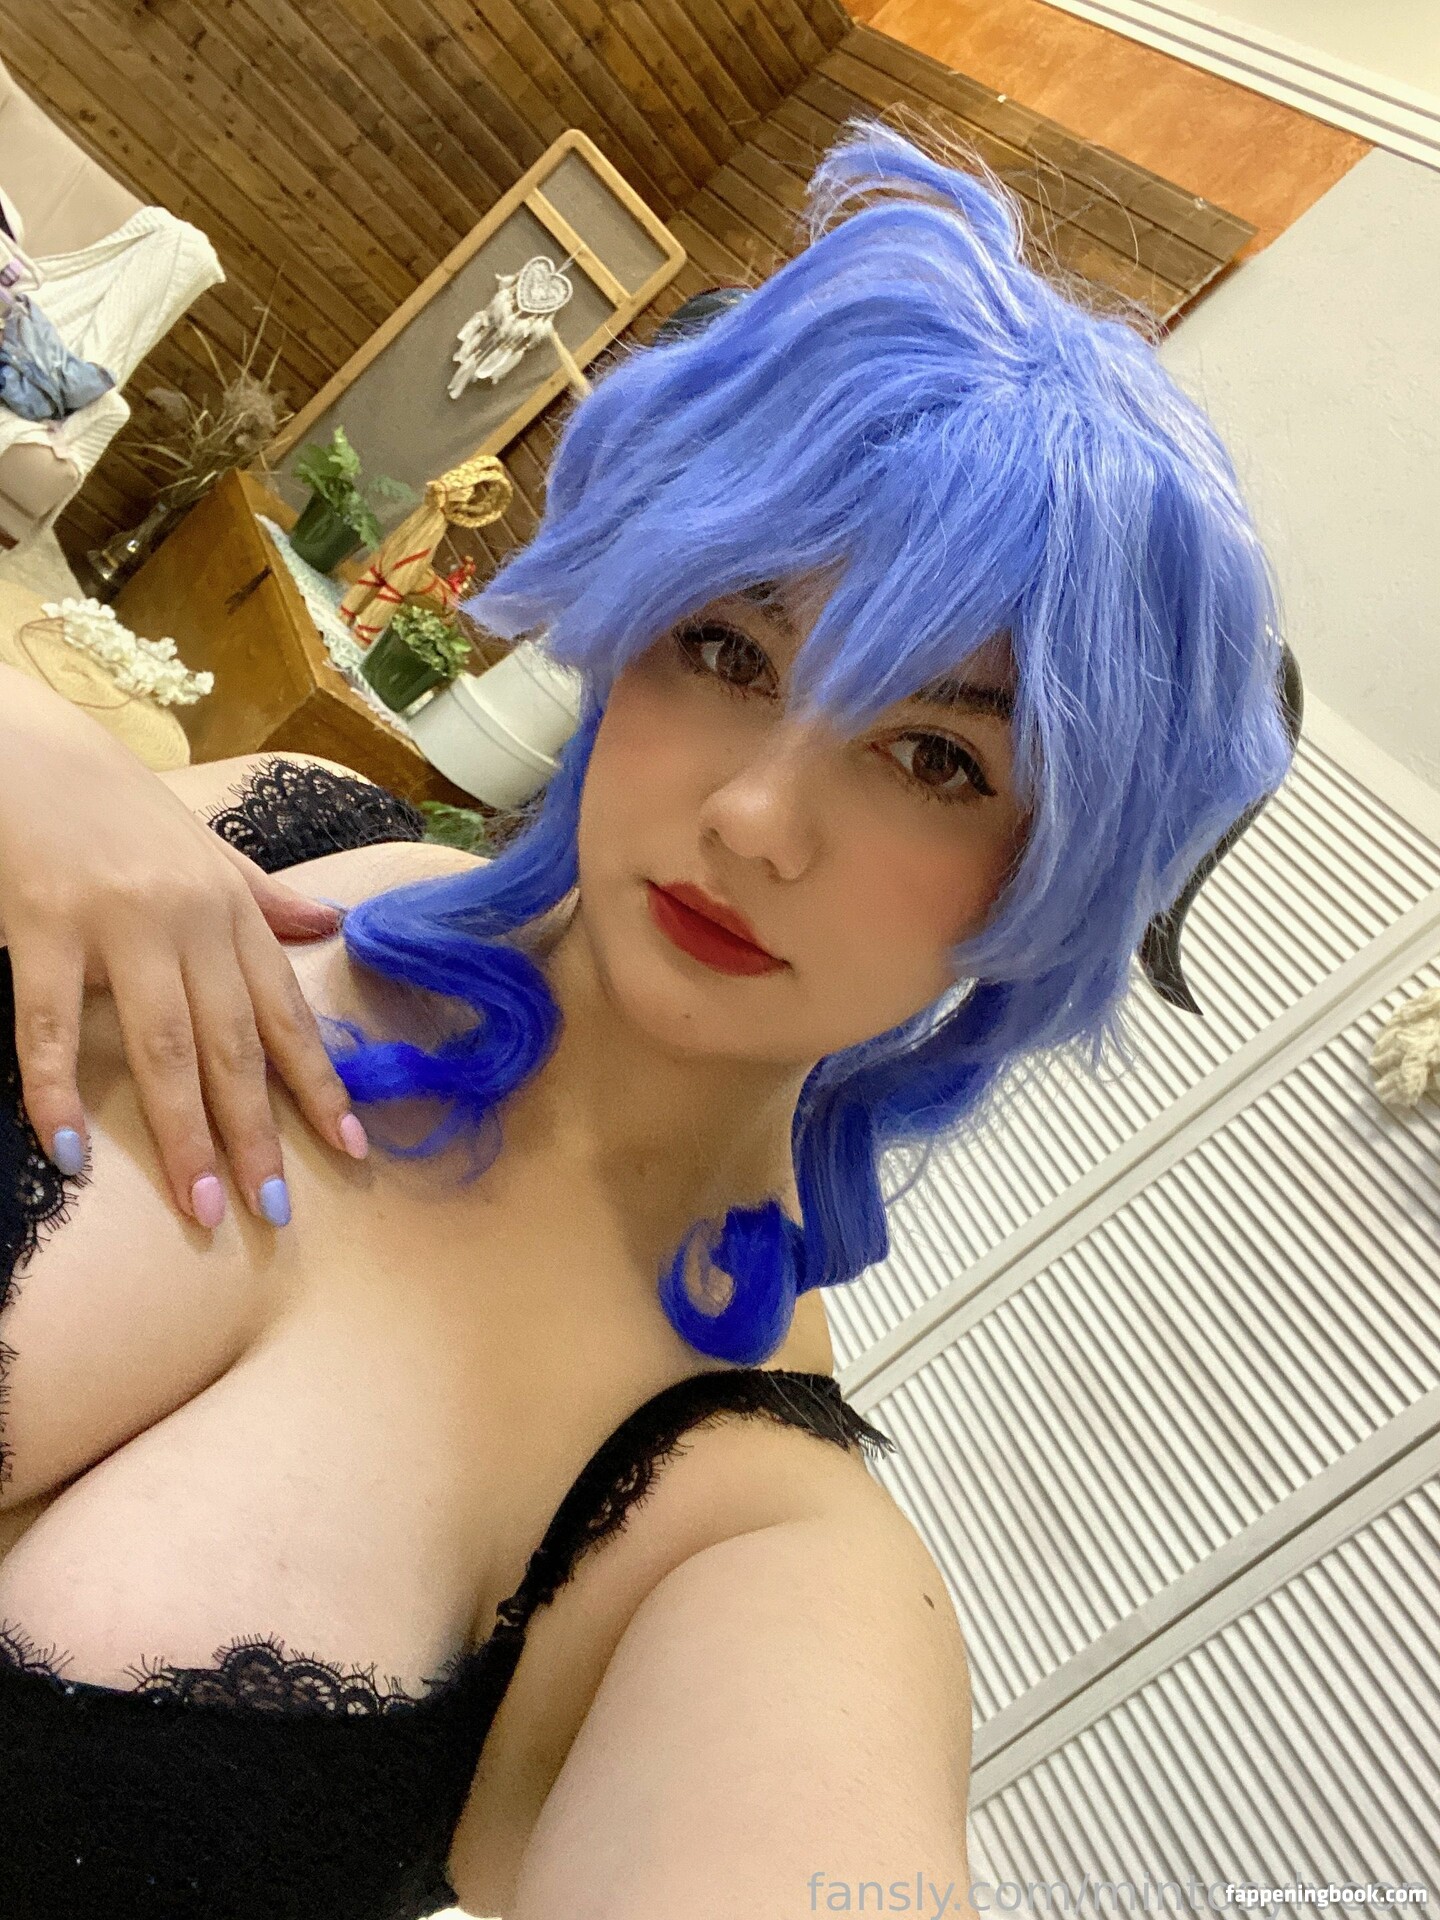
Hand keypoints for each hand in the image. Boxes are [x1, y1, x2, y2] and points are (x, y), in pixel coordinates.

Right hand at [0, 663, 367, 1228]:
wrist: (29, 746)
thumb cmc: (118, 807)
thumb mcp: (206, 847)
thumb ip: (265, 898)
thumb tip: (331, 926)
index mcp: (231, 909)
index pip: (286, 1012)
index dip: (320, 1084)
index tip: (353, 1149)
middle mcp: (189, 920)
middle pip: (233, 1045)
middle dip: (256, 1133)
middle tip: (271, 1210)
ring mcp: (118, 923)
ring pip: (161, 1046)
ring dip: (183, 1132)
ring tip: (201, 1204)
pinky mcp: (43, 925)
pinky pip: (49, 1024)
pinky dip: (56, 1090)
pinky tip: (69, 1151)